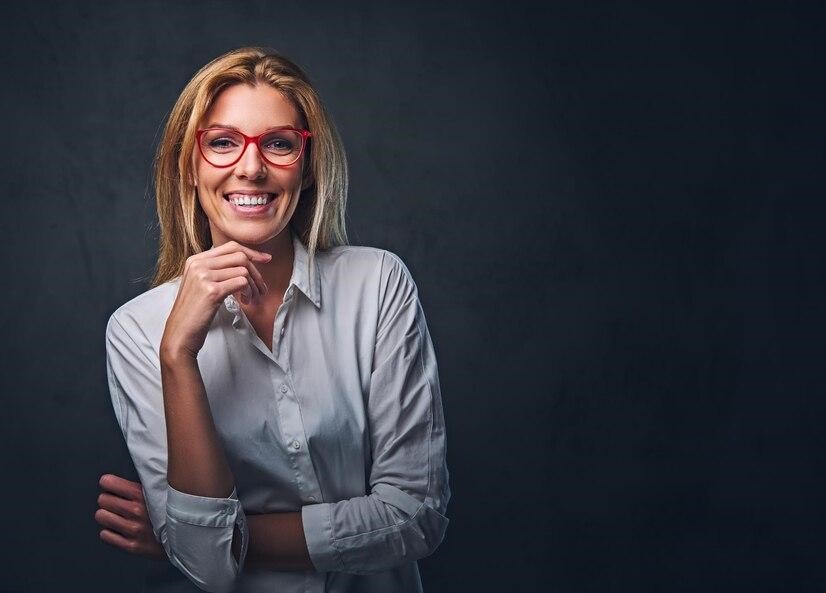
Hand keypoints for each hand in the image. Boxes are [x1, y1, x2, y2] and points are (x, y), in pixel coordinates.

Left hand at [96, 473, 165, 559]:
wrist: (187, 535)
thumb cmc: (172, 510)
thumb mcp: (161, 490)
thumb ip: (145, 483)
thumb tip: (129, 472)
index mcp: (142, 494)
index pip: (108, 483)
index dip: (108, 483)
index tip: (109, 485)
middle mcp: (136, 511)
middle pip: (102, 500)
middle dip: (108, 500)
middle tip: (116, 502)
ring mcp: (133, 529)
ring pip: (101, 516)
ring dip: (108, 515)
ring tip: (117, 515)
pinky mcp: (132, 545)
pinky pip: (105, 535)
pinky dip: (110, 532)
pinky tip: (120, 529)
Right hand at [161, 241, 270, 357]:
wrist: (179, 333)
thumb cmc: (193, 312)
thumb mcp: (200, 284)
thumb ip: (216, 271)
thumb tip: (245, 263)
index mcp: (195, 260)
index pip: (230, 247)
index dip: (251, 252)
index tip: (266, 259)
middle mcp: (198, 264)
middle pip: (239, 256)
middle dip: (256, 272)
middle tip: (261, 288)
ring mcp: (204, 276)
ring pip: (243, 270)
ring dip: (253, 285)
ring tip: (250, 298)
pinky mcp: (212, 290)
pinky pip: (241, 282)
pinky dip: (248, 292)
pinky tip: (245, 301)